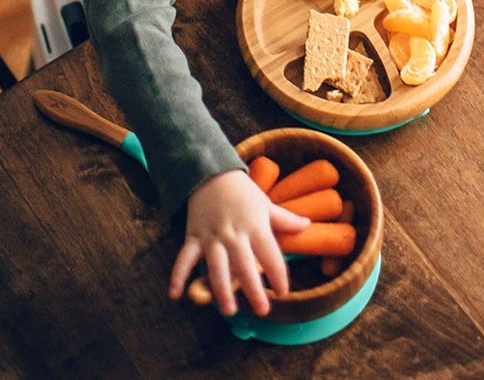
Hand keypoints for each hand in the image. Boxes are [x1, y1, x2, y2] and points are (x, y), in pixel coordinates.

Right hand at [168, 169, 308, 316]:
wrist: (211, 173)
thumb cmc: (242, 192)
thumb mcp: (265, 203)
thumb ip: (285, 219)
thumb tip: (307, 225)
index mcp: (255, 226)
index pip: (271, 253)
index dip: (278, 273)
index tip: (284, 291)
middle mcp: (234, 233)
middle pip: (245, 264)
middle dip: (254, 288)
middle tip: (262, 310)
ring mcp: (212, 236)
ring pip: (217, 266)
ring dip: (222, 288)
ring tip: (229, 310)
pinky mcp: (193, 236)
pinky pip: (184, 258)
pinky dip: (178, 275)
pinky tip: (175, 294)